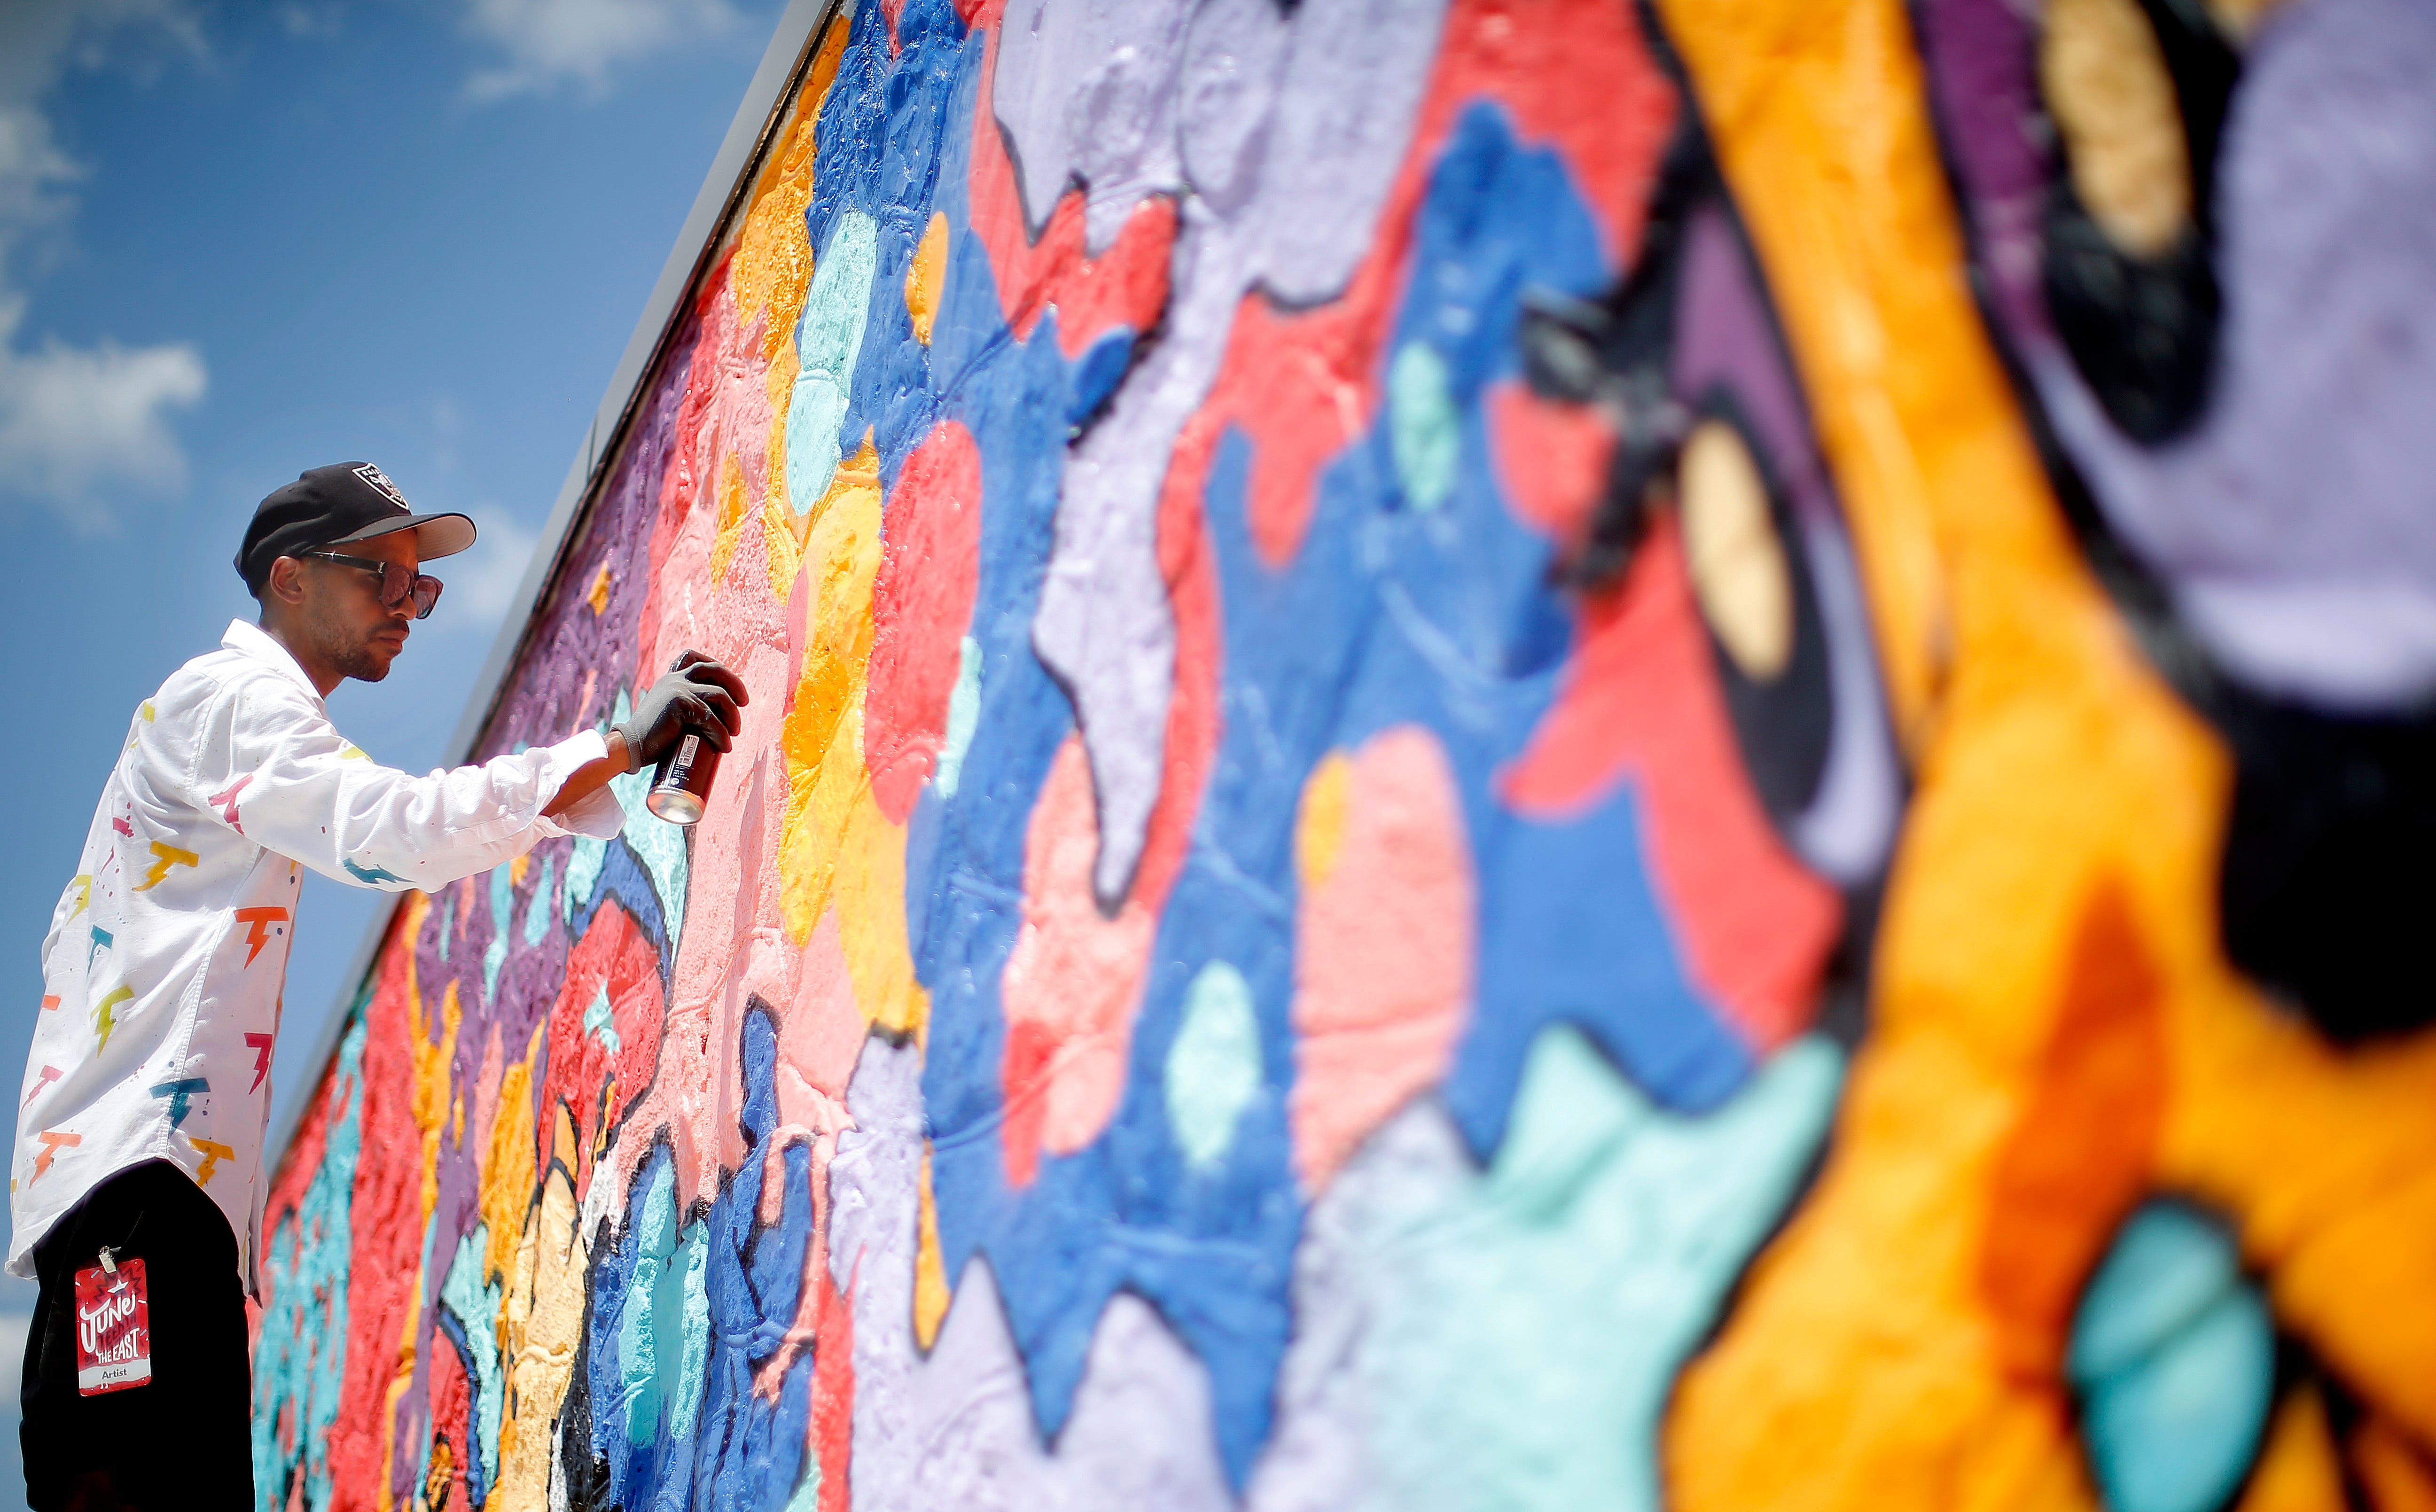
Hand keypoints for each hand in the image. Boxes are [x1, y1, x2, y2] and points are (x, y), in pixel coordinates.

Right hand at [614, 651, 747, 766]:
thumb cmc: (652, 737)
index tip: (729, 686)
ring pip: (719, 694)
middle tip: (744, 703)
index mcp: (671, 678)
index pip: (694, 658)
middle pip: (715, 669)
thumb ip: (685, 706)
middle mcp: (675, 679)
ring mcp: (678, 688)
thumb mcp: (669, 712)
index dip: (717, 666)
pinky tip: (724, 746)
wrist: (630, 747)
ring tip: (734, 733)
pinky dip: (721, 734)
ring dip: (732, 715)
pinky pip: (710, 717)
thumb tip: (715, 717)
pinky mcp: (680, 703)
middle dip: (735, 685)